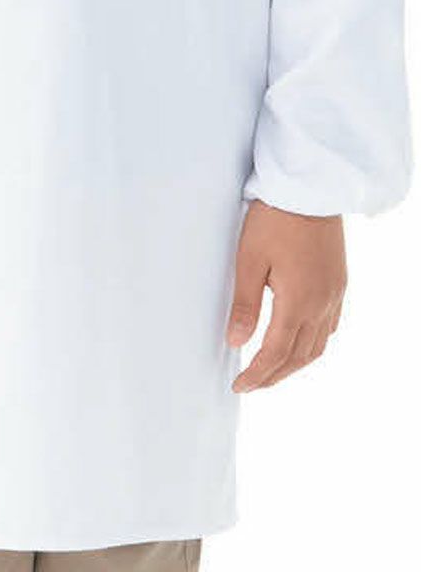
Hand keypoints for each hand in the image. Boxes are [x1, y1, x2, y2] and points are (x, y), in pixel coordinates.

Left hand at [227, 200, 346, 391]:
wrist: (310, 190)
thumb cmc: (274, 219)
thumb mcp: (249, 260)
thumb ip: (244, 304)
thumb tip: (235, 341)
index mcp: (298, 302)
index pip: (276, 353)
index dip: (258, 374)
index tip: (240, 385)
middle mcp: (322, 304)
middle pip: (299, 356)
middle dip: (275, 375)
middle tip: (252, 384)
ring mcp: (334, 294)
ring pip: (318, 345)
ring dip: (294, 363)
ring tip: (272, 370)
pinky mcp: (338, 282)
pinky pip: (329, 326)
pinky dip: (312, 343)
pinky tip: (299, 341)